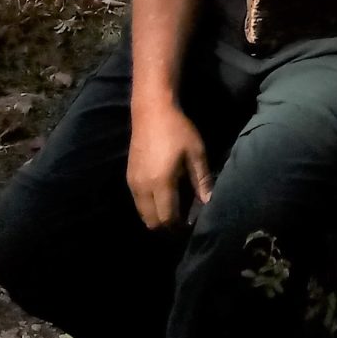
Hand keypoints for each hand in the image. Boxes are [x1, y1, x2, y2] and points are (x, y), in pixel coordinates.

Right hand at [127, 99, 211, 232]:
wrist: (151, 111)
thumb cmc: (178, 130)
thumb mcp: (196, 152)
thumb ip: (202, 180)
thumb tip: (208, 202)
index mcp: (161, 183)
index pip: (167, 217)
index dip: (178, 226)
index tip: (190, 225)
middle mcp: (143, 188)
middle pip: (151, 222)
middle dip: (166, 226)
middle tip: (182, 221)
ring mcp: (133, 183)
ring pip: (142, 214)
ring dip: (156, 217)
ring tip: (173, 210)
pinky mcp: (128, 177)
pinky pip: (137, 202)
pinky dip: (149, 207)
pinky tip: (162, 197)